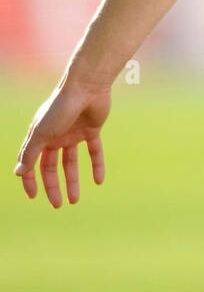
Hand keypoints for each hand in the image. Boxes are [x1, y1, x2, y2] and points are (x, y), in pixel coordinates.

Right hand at [14, 81, 110, 206]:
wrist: (87, 86)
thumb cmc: (60, 107)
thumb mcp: (42, 133)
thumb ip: (30, 153)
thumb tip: (18, 173)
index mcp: (41, 136)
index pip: (32, 162)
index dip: (31, 179)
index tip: (34, 196)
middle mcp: (56, 135)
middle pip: (52, 166)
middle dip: (53, 186)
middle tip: (57, 205)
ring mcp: (73, 133)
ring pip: (72, 161)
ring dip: (73, 181)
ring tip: (74, 200)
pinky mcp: (91, 129)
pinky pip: (94, 151)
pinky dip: (96, 165)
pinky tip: (99, 181)